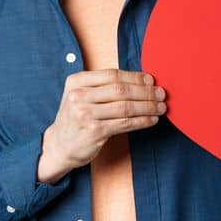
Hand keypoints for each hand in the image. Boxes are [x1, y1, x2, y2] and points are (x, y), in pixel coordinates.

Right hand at [38, 69, 166, 183]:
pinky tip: (152, 119)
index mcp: (76, 82)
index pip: (112, 75)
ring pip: (126, 107)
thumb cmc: (76, 118)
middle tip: (161, 94)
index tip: (151, 80)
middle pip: (121, 90)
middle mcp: (78, 96)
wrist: (59, 145)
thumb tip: (142, 80)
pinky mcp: (94, 131)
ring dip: (148, 107)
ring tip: (161, 107)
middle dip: (146, 92)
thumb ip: (103, 86)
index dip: (135, 77)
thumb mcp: (81, 95)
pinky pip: (125, 123)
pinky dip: (142, 121)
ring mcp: (85, 114)